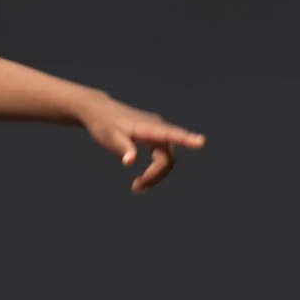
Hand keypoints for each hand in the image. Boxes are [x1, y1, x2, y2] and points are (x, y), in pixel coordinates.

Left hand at [80, 95, 204, 192]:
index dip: (186, 139)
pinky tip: (141, 180)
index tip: (201, 142)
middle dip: (156, 175)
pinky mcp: (153, 136)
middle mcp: (156, 128)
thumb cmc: (103, 123)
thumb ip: (122, 148)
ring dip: (155, 175)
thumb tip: (130, 162)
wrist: (98, 111)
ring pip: (165, 159)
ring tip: (137, 188)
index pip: (170, 134)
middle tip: (136, 188)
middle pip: (167, 157)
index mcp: (148, 126)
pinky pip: (161, 157)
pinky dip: (154, 170)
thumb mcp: (109, 137)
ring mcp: (156, 132)